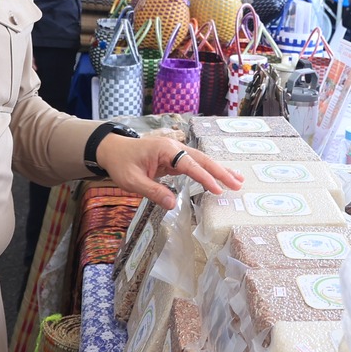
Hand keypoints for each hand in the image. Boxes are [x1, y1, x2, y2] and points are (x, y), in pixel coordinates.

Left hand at [95, 132, 243, 208]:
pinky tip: (220, 177)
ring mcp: (176, 151)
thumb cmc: (121, 163)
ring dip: (219, 170)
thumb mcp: (132, 181)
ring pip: (202, 160)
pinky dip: (209, 171)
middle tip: (238, 184)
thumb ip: (153, 192)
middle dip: (221, 172)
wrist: (112, 150)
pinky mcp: (175, 157)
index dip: (205, 178)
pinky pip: (195, 164)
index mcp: (165, 150)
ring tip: (238, 180)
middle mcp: (174, 147)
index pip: (190, 165)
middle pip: (202, 159)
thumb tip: (173, 204)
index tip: (217, 190)